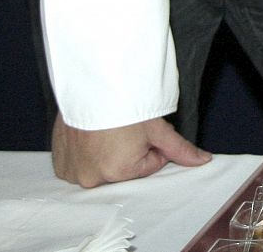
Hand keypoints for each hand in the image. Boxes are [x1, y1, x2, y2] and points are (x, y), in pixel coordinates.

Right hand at [51, 113, 209, 187]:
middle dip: (127, 150)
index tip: (140, 129)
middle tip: (121, 129)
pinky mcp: (59, 163)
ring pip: (101, 167)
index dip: (151, 144)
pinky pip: (78, 165)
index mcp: (118, 173)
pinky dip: (84, 153)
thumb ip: (180, 149)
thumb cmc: (124, 103)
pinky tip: (89, 135)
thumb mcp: (157, 127)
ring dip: (104, 152)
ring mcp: (72, 171)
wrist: (92, 84)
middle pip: (123, 169)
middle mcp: (92, 178)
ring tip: (104, 131)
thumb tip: (203, 161)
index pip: (148, 165)